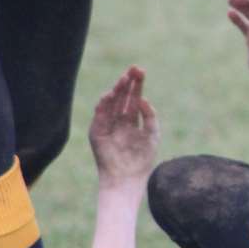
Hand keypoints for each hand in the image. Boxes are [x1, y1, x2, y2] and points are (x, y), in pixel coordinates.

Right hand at [88, 66, 158, 186]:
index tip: (141, 70)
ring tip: (124, 79)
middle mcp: (118, 121)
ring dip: (116, 91)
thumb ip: (150, 116)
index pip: (133, 98)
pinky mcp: (97, 134)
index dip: (137, 85)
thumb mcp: (152, 134)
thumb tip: (143, 99)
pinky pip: (100, 116)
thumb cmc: (142, 159)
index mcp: (131, 121)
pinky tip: (110, 95)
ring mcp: (107, 126)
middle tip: (133, 69)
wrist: (127, 178)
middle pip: (122, 97)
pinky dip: (104, 105)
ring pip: (111, 104)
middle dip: (127, 83)